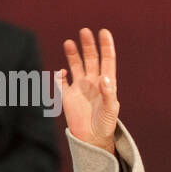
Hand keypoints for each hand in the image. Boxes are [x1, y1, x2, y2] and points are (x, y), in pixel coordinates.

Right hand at [59, 27, 118, 153]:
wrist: (93, 140)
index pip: (107, 60)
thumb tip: (104, 77)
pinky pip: (61, 81)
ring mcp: (80, 88)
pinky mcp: (67, 96)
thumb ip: (109, 94)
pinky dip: (60, 76)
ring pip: (76, 65)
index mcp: (107, 84)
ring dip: (73, 54)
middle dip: (88, 45)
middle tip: (84, 31)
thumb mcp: (111, 110)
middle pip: (90, 59)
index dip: (106, 46)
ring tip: (69, 42)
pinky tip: (62, 72)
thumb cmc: (106, 125)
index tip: (104, 32)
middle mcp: (93, 82)